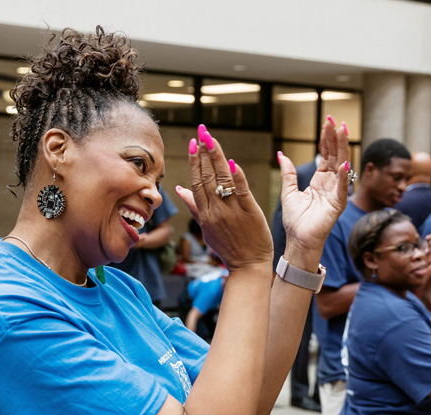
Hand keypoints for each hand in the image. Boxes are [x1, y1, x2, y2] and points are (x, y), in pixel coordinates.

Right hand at [176, 125, 272, 270]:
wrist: (249, 266)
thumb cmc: (228, 248)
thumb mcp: (207, 229)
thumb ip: (195, 207)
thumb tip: (180, 190)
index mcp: (205, 214)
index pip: (197, 183)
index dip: (195, 162)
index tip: (193, 143)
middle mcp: (216, 211)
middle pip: (207, 177)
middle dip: (204, 153)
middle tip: (202, 132)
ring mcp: (233, 211)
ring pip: (222, 180)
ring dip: (217, 158)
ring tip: (212, 139)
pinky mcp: (250, 212)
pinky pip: (242, 192)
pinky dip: (237, 177)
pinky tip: (232, 163)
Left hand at [278, 116, 349, 263]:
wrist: (297, 240)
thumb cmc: (295, 221)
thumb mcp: (288, 192)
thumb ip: (288, 173)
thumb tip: (282, 155)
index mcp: (320, 181)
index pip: (326, 155)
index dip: (326, 139)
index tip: (327, 123)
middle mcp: (331, 185)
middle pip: (335, 157)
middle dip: (335, 138)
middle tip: (335, 121)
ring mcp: (336, 194)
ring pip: (341, 167)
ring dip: (342, 150)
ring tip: (342, 132)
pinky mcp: (337, 206)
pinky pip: (342, 189)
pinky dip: (344, 178)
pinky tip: (344, 165)